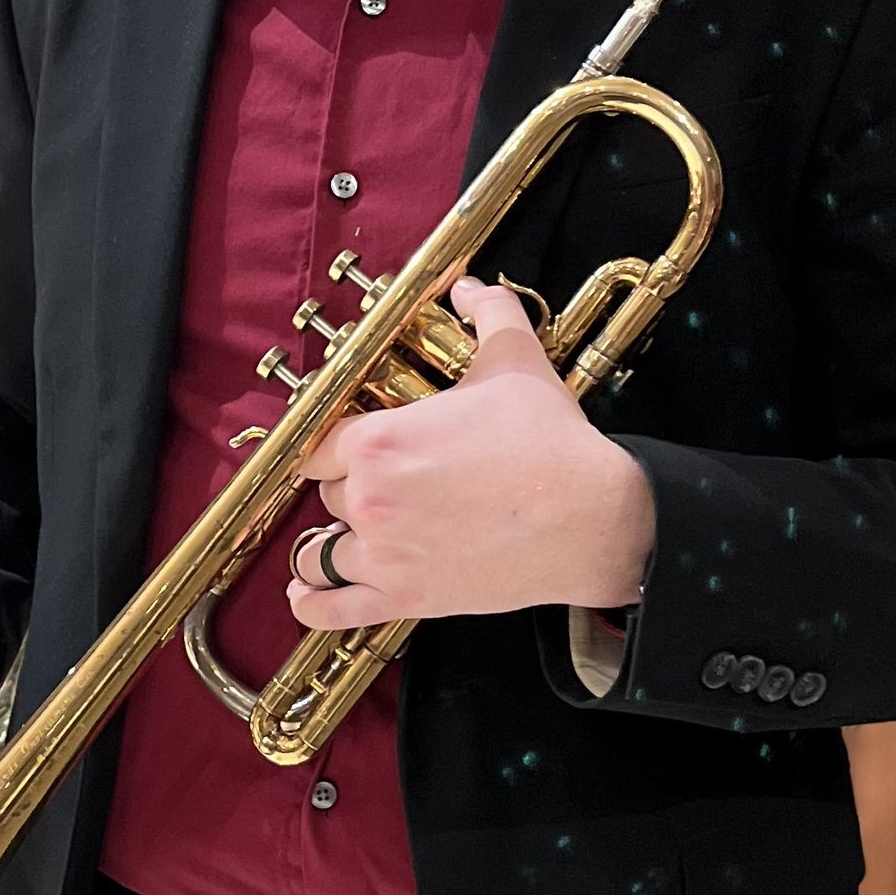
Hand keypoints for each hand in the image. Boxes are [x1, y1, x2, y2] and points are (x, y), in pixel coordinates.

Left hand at [286, 279, 655, 630]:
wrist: (592, 516)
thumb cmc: (551, 442)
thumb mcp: (517, 363)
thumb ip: (488, 315)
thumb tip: (473, 286)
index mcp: (382, 439)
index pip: (320, 444)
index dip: (335, 446)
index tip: (347, 450)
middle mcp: (371, 496)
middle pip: (329, 494)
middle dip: (351, 489)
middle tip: (386, 487)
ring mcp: (385, 552)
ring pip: (322, 549)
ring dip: (330, 543)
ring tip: (342, 539)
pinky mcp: (406, 596)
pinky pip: (335, 608)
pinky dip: (313, 604)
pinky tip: (303, 595)